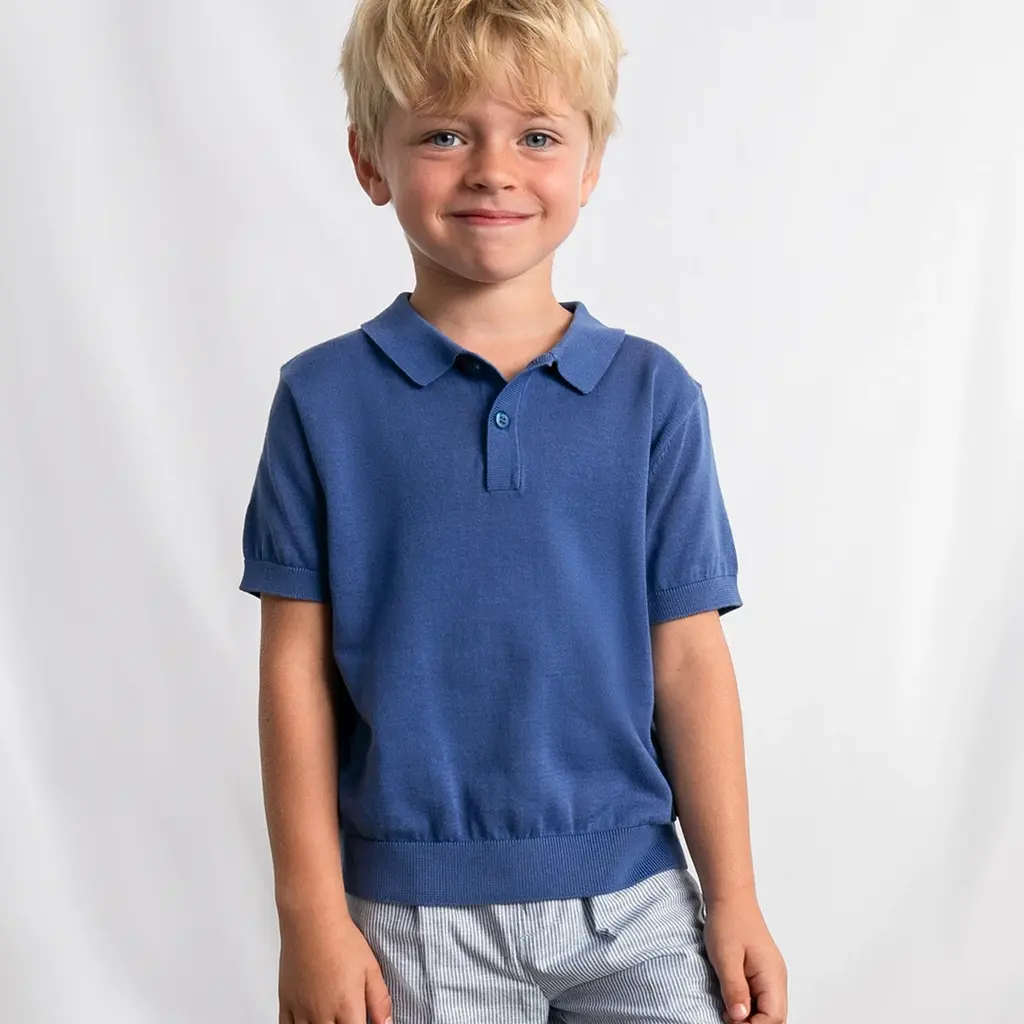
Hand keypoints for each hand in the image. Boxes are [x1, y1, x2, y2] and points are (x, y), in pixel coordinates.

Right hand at [277, 904, 392, 1023]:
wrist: (312, 921)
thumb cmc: (341, 940)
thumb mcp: (371, 968)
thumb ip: (379, 1001)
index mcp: (347, 1008)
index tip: (362, 1022)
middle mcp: (322, 1015)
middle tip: (347, 1018)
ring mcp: (301, 1011)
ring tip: (331, 1019)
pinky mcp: (286, 1003)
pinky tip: (309, 1023)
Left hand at [703, 890, 787, 1023]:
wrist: (730, 898)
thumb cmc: (729, 921)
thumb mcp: (725, 956)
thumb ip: (734, 988)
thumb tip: (739, 1017)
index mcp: (772, 975)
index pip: (773, 1017)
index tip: (731, 1021)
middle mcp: (776, 979)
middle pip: (774, 1017)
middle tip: (727, 1017)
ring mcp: (770, 976)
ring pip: (767, 1010)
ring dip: (750, 1017)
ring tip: (727, 1010)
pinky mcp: (761, 973)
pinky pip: (760, 999)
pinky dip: (747, 1006)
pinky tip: (731, 1002)